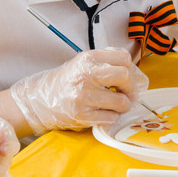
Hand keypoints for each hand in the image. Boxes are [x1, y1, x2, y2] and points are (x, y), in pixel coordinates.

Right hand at [9, 48, 147, 133]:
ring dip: (122, 106)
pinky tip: (103, 113)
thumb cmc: (68, 82)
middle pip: (124, 76)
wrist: (42, 100)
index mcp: (88, 58)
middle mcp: (85, 75)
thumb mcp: (83, 63)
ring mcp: (83, 96)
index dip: (130, 70)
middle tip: (127, 95)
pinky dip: (111, 117)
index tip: (127, 78)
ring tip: (115, 106)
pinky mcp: (82, 115)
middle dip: (131, 89)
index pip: (123, 59)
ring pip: (121, 102)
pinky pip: (111, 118)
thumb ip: (106, 63)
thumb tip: (135, 73)